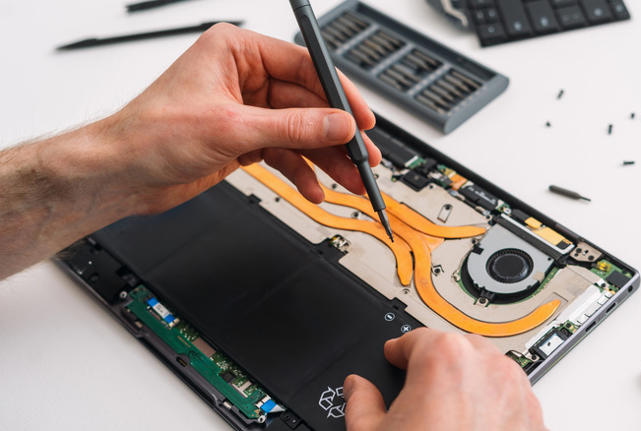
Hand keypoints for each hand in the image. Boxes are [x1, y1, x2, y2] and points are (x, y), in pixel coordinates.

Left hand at [101, 23, 379, 213]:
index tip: (362, 119)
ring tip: (348, 181)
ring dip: (323, 159)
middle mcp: (243, 78)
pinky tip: (313, 188)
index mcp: (237, 52)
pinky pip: (283, 153)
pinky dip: (299, 172)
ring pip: (299, 132)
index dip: (338, 94)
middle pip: (307, 104)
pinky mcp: (243, 140)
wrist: (120, 175)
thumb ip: (292, 128)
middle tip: (362, 157)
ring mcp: (245, 111)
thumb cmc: (149, 134)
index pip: (303, 65)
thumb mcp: (231, 128)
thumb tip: (337, 124)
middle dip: (335, 135)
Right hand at [343, 329, 546, 430]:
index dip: (399, 351)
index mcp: (444, 359)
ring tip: (445, 416)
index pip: (416, 338)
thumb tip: (358, 389)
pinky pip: (510, 400)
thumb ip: (362, 402)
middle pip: (456, 348)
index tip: (396, 358)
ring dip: (468, 383)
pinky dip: (494, 407)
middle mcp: (488, 368)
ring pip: (488, 371)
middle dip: (437, 366)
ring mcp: (517, 394)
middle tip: (418, 392)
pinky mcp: (536, 421)